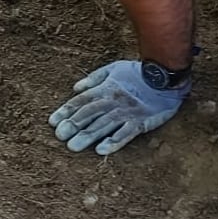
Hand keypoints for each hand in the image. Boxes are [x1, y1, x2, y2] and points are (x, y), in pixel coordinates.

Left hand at [49, 60, 189, 155]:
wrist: (164, 77)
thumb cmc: (138, 73)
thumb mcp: (114, 68)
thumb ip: (94, 78)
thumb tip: (75, 88)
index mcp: (105, 89)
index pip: (81, 101)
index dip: (66, 111)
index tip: (53, 123)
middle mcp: (112, 101)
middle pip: (89, 114)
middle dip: (73, 125)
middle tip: (59, 137)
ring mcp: (126, 112)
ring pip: (103, 125)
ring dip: (88, 136)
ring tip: (73, 147)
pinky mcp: (140, 122)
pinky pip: (125, 133)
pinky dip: (113, 142)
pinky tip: (101, 150)